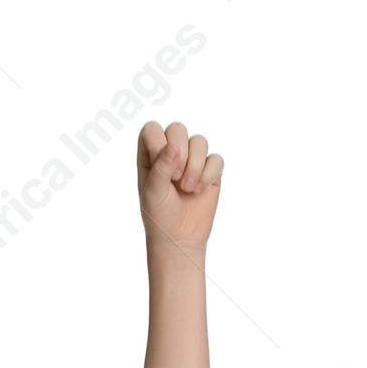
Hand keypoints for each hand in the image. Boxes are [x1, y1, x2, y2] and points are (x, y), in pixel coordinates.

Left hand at [137, 121, 222, 250]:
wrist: (179, 238)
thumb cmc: (160, 216)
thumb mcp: (153, 193)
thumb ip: (160, 167)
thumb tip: (174, 146)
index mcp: (150, 153)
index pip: (152, 129)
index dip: (158, 144)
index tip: (162, 170)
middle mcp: (171, 151)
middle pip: (178, 129)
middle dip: (180, 154)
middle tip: (176, 179)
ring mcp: (192, 159)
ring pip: (200, 141)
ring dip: (195, 166)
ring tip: (187, 189)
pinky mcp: (210, 170)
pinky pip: (216, 159)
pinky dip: (208, 174)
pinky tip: (199, 190)